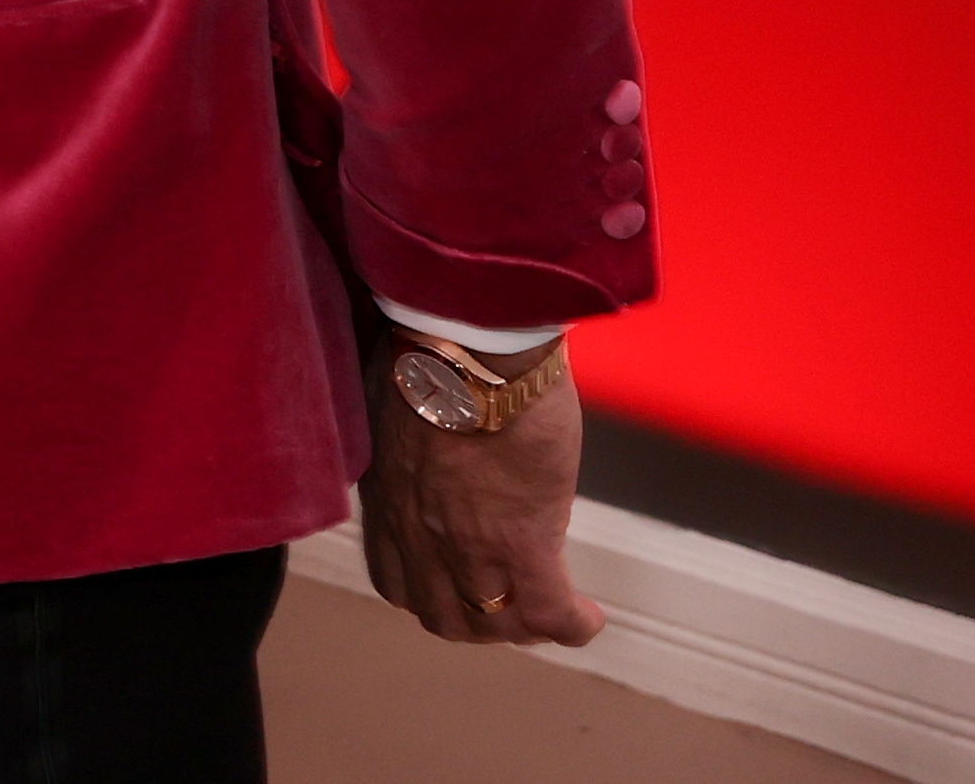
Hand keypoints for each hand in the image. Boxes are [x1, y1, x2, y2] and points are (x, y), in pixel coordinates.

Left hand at [357, 326, 604, 647]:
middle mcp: (417, 532)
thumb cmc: (427, 352)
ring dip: (523, 628)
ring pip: (492, 625)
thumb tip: (433, 442)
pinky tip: (587, 616)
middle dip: (478, 623)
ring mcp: (468, 543)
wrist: (463, 346)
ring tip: (552, 612)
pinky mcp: (522, 539)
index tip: (456, 580)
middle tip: (511, 605)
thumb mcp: (397, 410)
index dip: (429, 590)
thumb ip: (410, 447)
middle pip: (442, 615)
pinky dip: (570, 624)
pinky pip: (548, 611)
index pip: (394, 578)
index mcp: (387, 498)